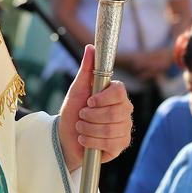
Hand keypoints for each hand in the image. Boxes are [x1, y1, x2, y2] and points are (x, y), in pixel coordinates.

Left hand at [58, 46, 134, 171]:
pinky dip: (91, 141)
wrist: (66, 136)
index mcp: (117, 94)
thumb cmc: (73, 110)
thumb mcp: (77, 89)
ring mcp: (124, 128)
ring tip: (81, 127)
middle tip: (81, 115)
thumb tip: (90, 47)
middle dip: (91, 116)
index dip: (103, 97)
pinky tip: (85, 139)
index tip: (89, 101)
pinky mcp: (121, 145)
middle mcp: (125, 110)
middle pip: (115, 112)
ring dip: (88, 129)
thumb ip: (86, 69)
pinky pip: (110, 144)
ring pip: (110, 129)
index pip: (120, 91)